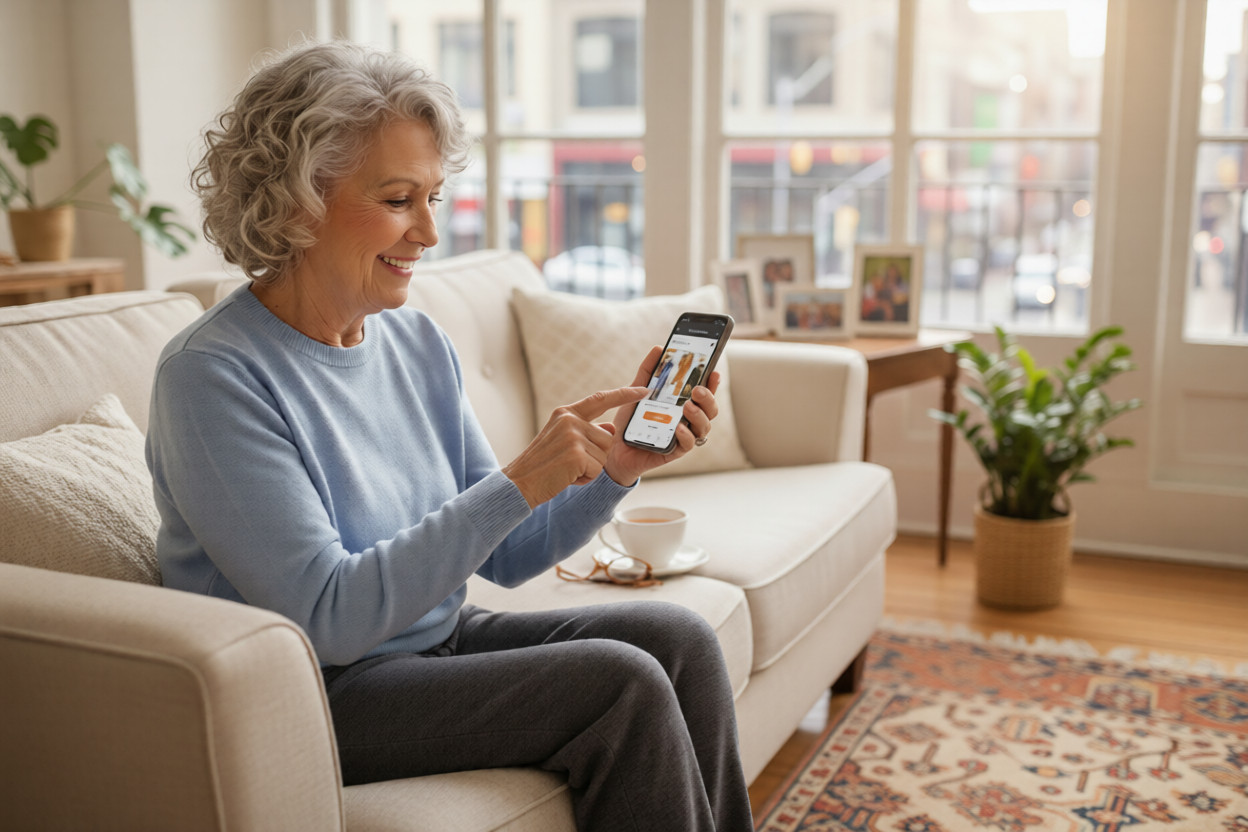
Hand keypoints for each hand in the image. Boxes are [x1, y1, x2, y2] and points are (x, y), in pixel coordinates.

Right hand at [503, 385, 648, 507]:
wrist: (520, 483)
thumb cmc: (543, 464)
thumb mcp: (563, 440)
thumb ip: (586, 431)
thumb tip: (611, 429)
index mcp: (566, 413)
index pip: (601, 399)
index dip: (624, 395)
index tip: (644, 390)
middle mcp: (570, 420)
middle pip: (607, 438)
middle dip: (596, 456)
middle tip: (570, 463)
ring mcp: (573, 436)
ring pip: (604, 455)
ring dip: (591, 469)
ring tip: (567, 470)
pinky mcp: (576, 454)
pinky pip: (597, 470)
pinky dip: (585, 479)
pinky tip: (567, 477)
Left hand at [603, 345, 721, 485]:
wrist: (614, 449)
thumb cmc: (630, 421)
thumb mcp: (635, 391)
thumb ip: (648, 371)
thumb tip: (659, 348)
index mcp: (682, 405)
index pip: (704, 393)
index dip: (713, 383)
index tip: (713, 372)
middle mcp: (688, 420)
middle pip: (710, 410)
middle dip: (708, 398)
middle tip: (697, 390)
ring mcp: (683, 437)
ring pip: (704, 427)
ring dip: (699, 415)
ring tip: (687, 406)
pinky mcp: (674, 452)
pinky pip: (688, 445)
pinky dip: (686, 435)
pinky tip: (679, 427)